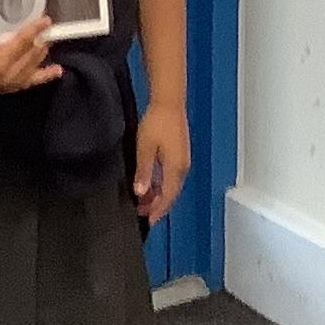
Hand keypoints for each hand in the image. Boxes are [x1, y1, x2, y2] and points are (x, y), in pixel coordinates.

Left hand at [132, 101, 190, 224]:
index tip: (148, 221)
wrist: (169, 103)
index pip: (167, 196)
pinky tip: (151, 185)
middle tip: (141, 213)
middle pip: (171, 193)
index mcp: (175, 169)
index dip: (157, 210)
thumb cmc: (156, 124)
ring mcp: (183, 161)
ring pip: (171, 185)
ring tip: (143, 201)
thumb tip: (141, 193)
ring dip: (159, 195)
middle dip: (157, 205)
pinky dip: (162, 185)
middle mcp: (182, 168)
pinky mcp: (180, 154)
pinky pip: (172, 177)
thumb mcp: (145, 148)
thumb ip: (144, 172)